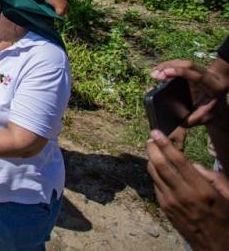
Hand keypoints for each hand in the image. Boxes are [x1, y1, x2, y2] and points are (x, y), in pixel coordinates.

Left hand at [147, 129, 228, 249]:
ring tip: (151, 149)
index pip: (178, 161)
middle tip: (150, 138)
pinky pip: (156, 186)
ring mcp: (171, 203)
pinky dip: (155, 174)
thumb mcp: (228, 196)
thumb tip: (196, 166)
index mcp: (201, 189)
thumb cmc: (226, 219)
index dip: (165, 144)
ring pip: (154, 175)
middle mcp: (183, 194)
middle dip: (152, 149)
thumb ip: (214, 177)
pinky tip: (157, 168)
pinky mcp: (165, 209)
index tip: (156, 132)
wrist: (216, 246)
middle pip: (160, 165)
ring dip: (150, 159)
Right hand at [151, 60, 228, 126]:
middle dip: (170, 67)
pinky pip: (180, 65)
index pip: (198, 76)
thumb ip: (190, 120)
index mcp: (214, 88)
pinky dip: (168, 66)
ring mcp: (202, 72)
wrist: (219, 106)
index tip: (165, 73)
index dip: (181, 72)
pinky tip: (159, 71)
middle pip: (188, 65)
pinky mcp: (194, 71)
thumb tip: (173, 116)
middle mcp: (209, 77)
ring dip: (167, 66)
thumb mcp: (203, 119)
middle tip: (154, 74)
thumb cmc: (211, 113)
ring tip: (154, 72)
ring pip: (183, 63)